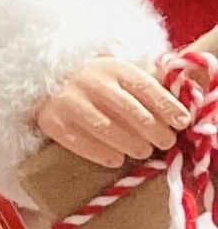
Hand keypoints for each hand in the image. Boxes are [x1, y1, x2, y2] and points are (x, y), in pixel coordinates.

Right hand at [34, 57, 188, 172]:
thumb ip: (147, 88)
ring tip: (143, 151)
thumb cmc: (96, 84)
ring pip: (106, 128)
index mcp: (112, 68)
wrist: (47, 85)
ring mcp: (70, 102)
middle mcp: (90, 82)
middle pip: (129, 109)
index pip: (145, 87)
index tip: (182, 122)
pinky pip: (81, 142)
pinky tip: (116, 159)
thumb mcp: (120, 76)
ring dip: (130, 143)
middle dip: (153, 129)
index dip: (166, 106)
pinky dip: (101, 153)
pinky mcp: (53, 122)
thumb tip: (180, 108)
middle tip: (166, 142)